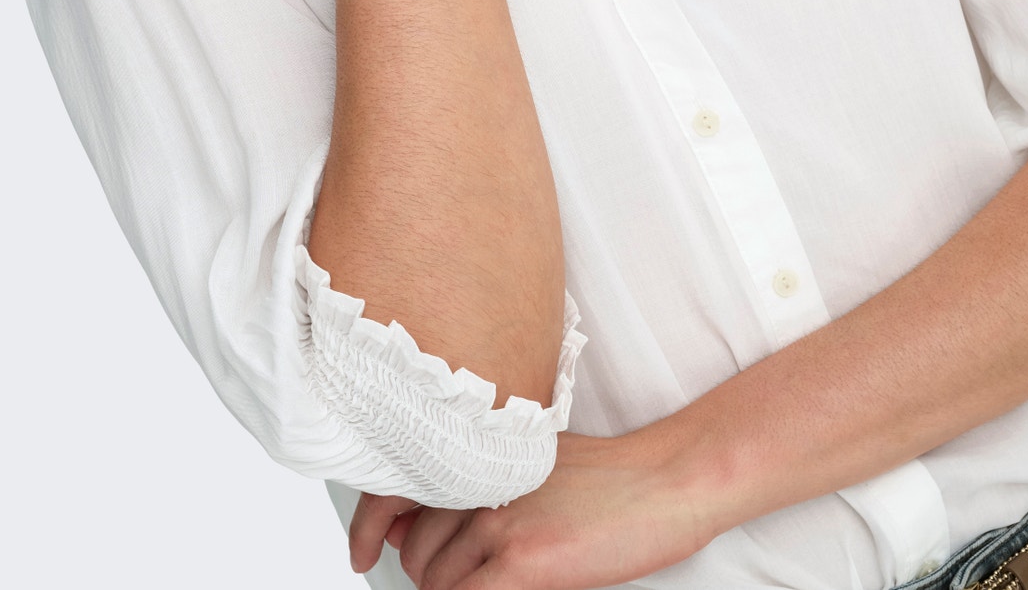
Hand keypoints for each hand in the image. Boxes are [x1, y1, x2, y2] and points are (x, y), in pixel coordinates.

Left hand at [348, 430, 718, 588]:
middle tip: (460, 580)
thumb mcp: (533, 461)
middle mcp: (479, 478)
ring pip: (433, 582)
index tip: (361, 549)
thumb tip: (419, 517)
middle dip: (427, 575)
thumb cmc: (612, 478)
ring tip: (491, 584)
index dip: (369, 527)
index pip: (396, 489)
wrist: (666, 481)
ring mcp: (498, 519)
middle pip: (414, 549)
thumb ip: (478, 480)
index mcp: (479, 450)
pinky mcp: (523, 560)